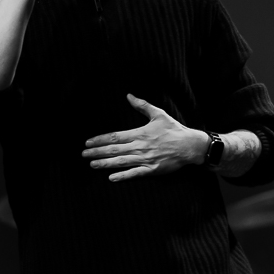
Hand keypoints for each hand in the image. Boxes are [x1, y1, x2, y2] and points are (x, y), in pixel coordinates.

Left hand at [81, 94, 208, 181]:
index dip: (100, 139)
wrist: (190, 146)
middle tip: (83, 154)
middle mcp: (140, 146)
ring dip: (105, 163)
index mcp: (140, 133)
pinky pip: (135, 174)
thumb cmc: (174, 129)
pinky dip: (123, 176)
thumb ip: (142, 105)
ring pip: (121, 162)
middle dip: (97, 152)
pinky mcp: (152, 170)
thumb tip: (129, 95)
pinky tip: (111, 178)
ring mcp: (146, 159)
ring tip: (92, 164)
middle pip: (114, 150)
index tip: (88, 141)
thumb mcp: (158, 114)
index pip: (115, 137)